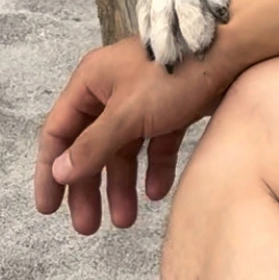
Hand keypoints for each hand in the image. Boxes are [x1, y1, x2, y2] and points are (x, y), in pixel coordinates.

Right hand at [34, 34, 234, 233]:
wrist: (230, 52)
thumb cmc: (172, 74)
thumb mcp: (127, 114)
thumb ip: (92, 146)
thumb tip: (60, 172)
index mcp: (91, 83)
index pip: (58, 132)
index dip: (50, 171)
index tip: (48, 209)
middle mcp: (111, 90)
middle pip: (90, 146)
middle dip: (89, 187)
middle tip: (88, 227)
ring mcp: (142, 100)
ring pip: (123, 149)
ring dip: (122, 185)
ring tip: (125, 221)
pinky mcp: (171, 108)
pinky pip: (154, 144)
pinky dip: (154, 168)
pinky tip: (156, 192)